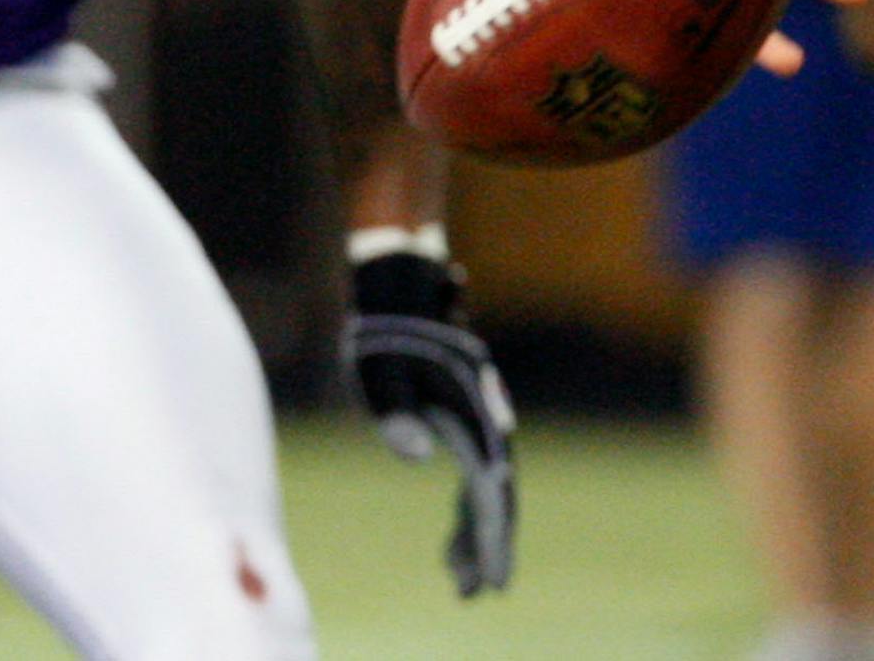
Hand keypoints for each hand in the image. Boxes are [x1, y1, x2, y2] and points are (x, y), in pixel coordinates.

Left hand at [342, 250, 515, 597]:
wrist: (399, 283)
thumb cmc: (382, 330)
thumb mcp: (378, 372)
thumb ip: (395, 413)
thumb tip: (419, 457)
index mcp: (471, 417)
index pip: (491, 494)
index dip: (492, 540)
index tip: (492, 582)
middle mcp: (484, 421)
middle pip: (495, 497)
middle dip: (486, 546)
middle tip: (473, 591)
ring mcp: (477, 420)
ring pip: (486, 489)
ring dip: (475, 531)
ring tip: (458, 576)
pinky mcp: (461, 418)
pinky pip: (474, 475)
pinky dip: (467, 508)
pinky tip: (453, 535)